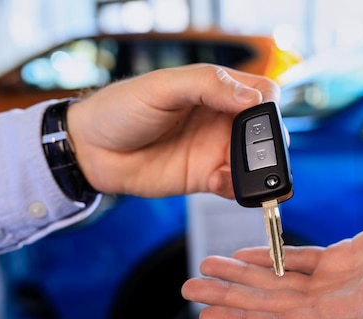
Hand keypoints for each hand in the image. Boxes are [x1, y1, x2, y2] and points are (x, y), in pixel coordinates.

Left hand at [67, 64, 278, 198]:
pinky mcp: (207, 177)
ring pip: (258, 163)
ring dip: (258, 172)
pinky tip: (216, 183)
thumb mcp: (162, 86)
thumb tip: (252, 98)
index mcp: (217, 90)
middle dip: (270, 145)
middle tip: (257, 154)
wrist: (92, 150)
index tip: (260, 115)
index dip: (269, 104)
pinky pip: (236, 186)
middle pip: (268, 131)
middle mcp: (223, 120)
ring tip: (234, 173)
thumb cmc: (121, 108)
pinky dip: (237, 189)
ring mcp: (216, 151)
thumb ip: (207, 85)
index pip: (263, 92)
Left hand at [182, 211, 362, 318]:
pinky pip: (292, 260)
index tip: (207, 314)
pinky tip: (245, 253)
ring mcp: (329, 281)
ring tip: (207, 265)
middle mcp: (328, 302)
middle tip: (191, 285)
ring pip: (273, 281)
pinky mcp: (335, 259)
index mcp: (341, 316)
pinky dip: (266, 257)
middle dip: (228, 294)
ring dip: (240, 275)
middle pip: (266, 303)